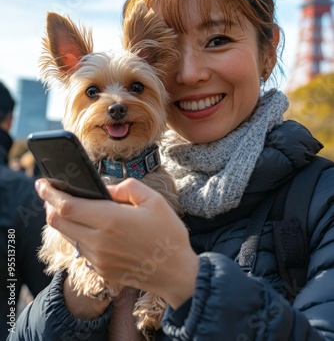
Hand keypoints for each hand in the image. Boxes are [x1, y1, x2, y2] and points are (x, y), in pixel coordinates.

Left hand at [35, 178, 198, 308]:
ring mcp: (97, 258)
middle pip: (57, 221)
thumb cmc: (167, 234)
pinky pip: (80, 247)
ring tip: (70, 205)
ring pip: (66, 234)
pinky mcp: (101, 269)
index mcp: (110, 220)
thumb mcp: (154, 200)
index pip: (66, 206)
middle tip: (51, 192)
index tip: (42, 182)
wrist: (176, 273)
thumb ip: (126, 187)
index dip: (50, 193)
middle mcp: (98, 241)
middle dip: (49, 204)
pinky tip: (87, 224)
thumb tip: (105, 189)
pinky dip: (76, 232)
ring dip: (62, 219)